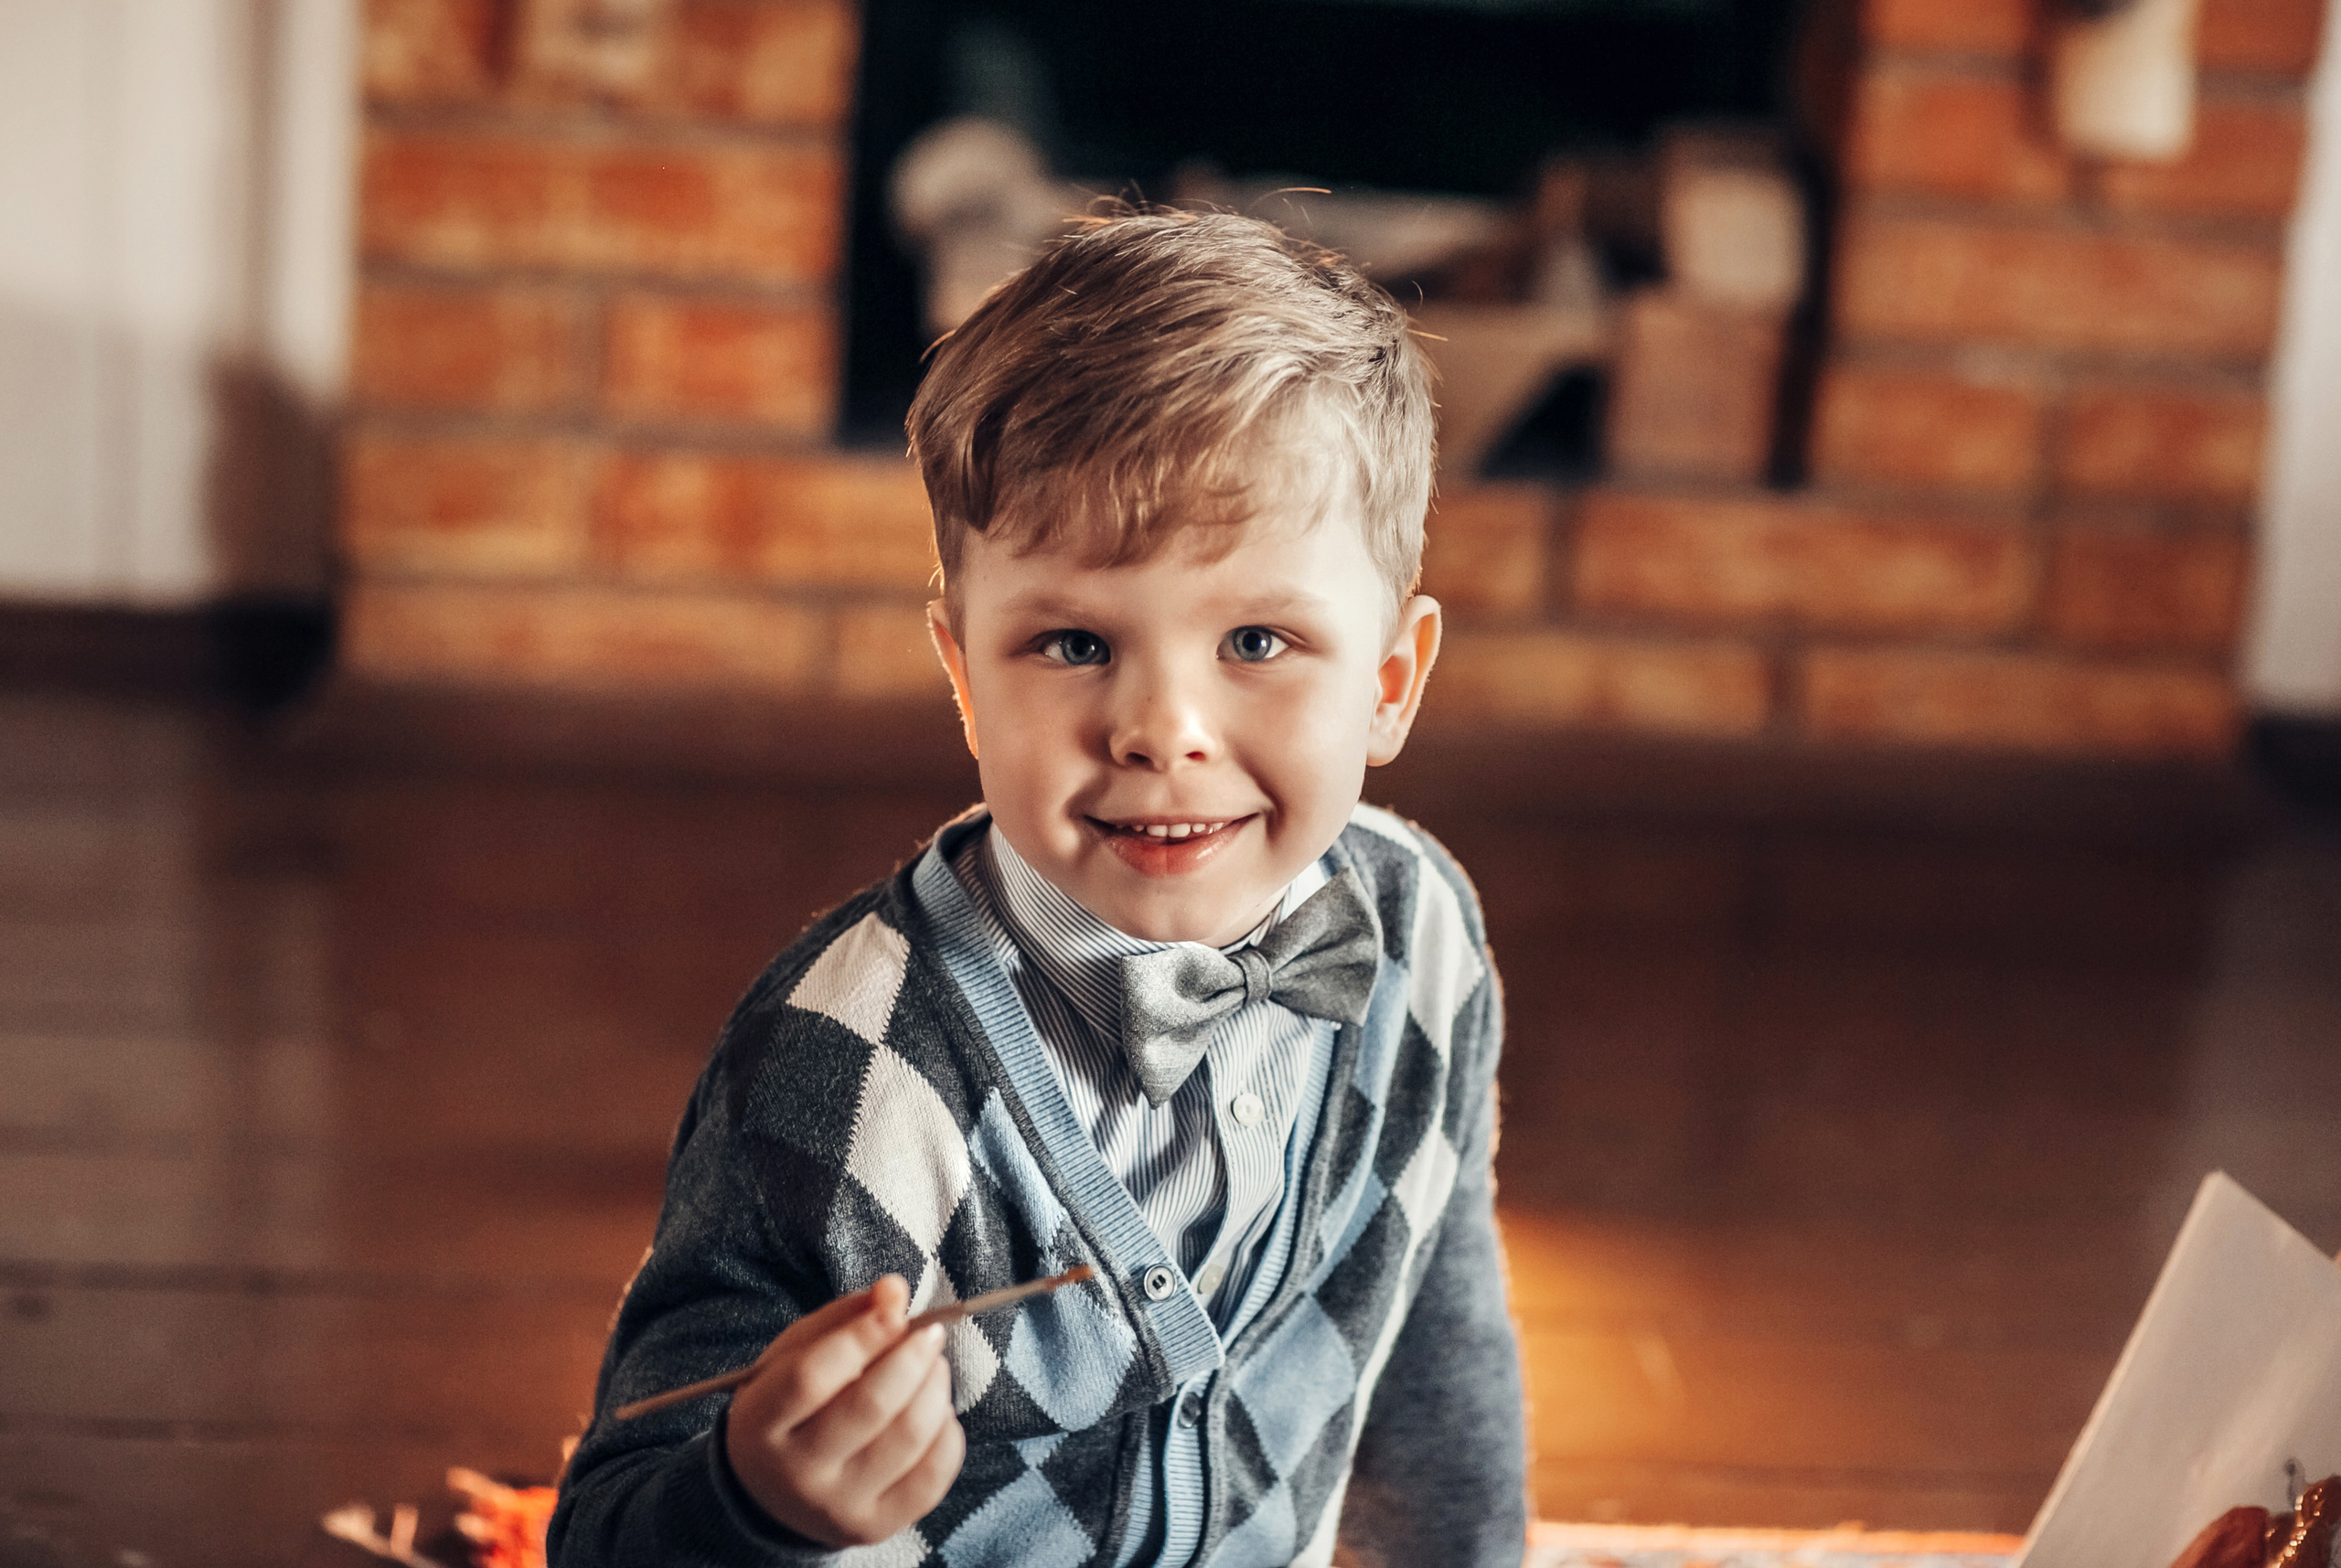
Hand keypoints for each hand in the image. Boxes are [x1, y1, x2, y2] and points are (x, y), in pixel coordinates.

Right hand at [722, 1275, 966, 1546]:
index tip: (895, 1306)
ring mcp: (838, 1507)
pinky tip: (935, 1410)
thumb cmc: (792, 1405)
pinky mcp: (878, 1526)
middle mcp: (796, 1474)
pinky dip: (947, 1430)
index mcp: (761, 1424)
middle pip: (869, 1406)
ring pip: (909, 1438)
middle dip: (911, 1357)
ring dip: (935, 1387)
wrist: (776, 1492)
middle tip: (930, 1333)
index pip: (812, 1376)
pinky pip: (934, 1474)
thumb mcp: (797, 1354)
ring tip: (933, 1366)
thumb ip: (844, 1318)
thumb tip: (895, 1289)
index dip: (862, 1335)